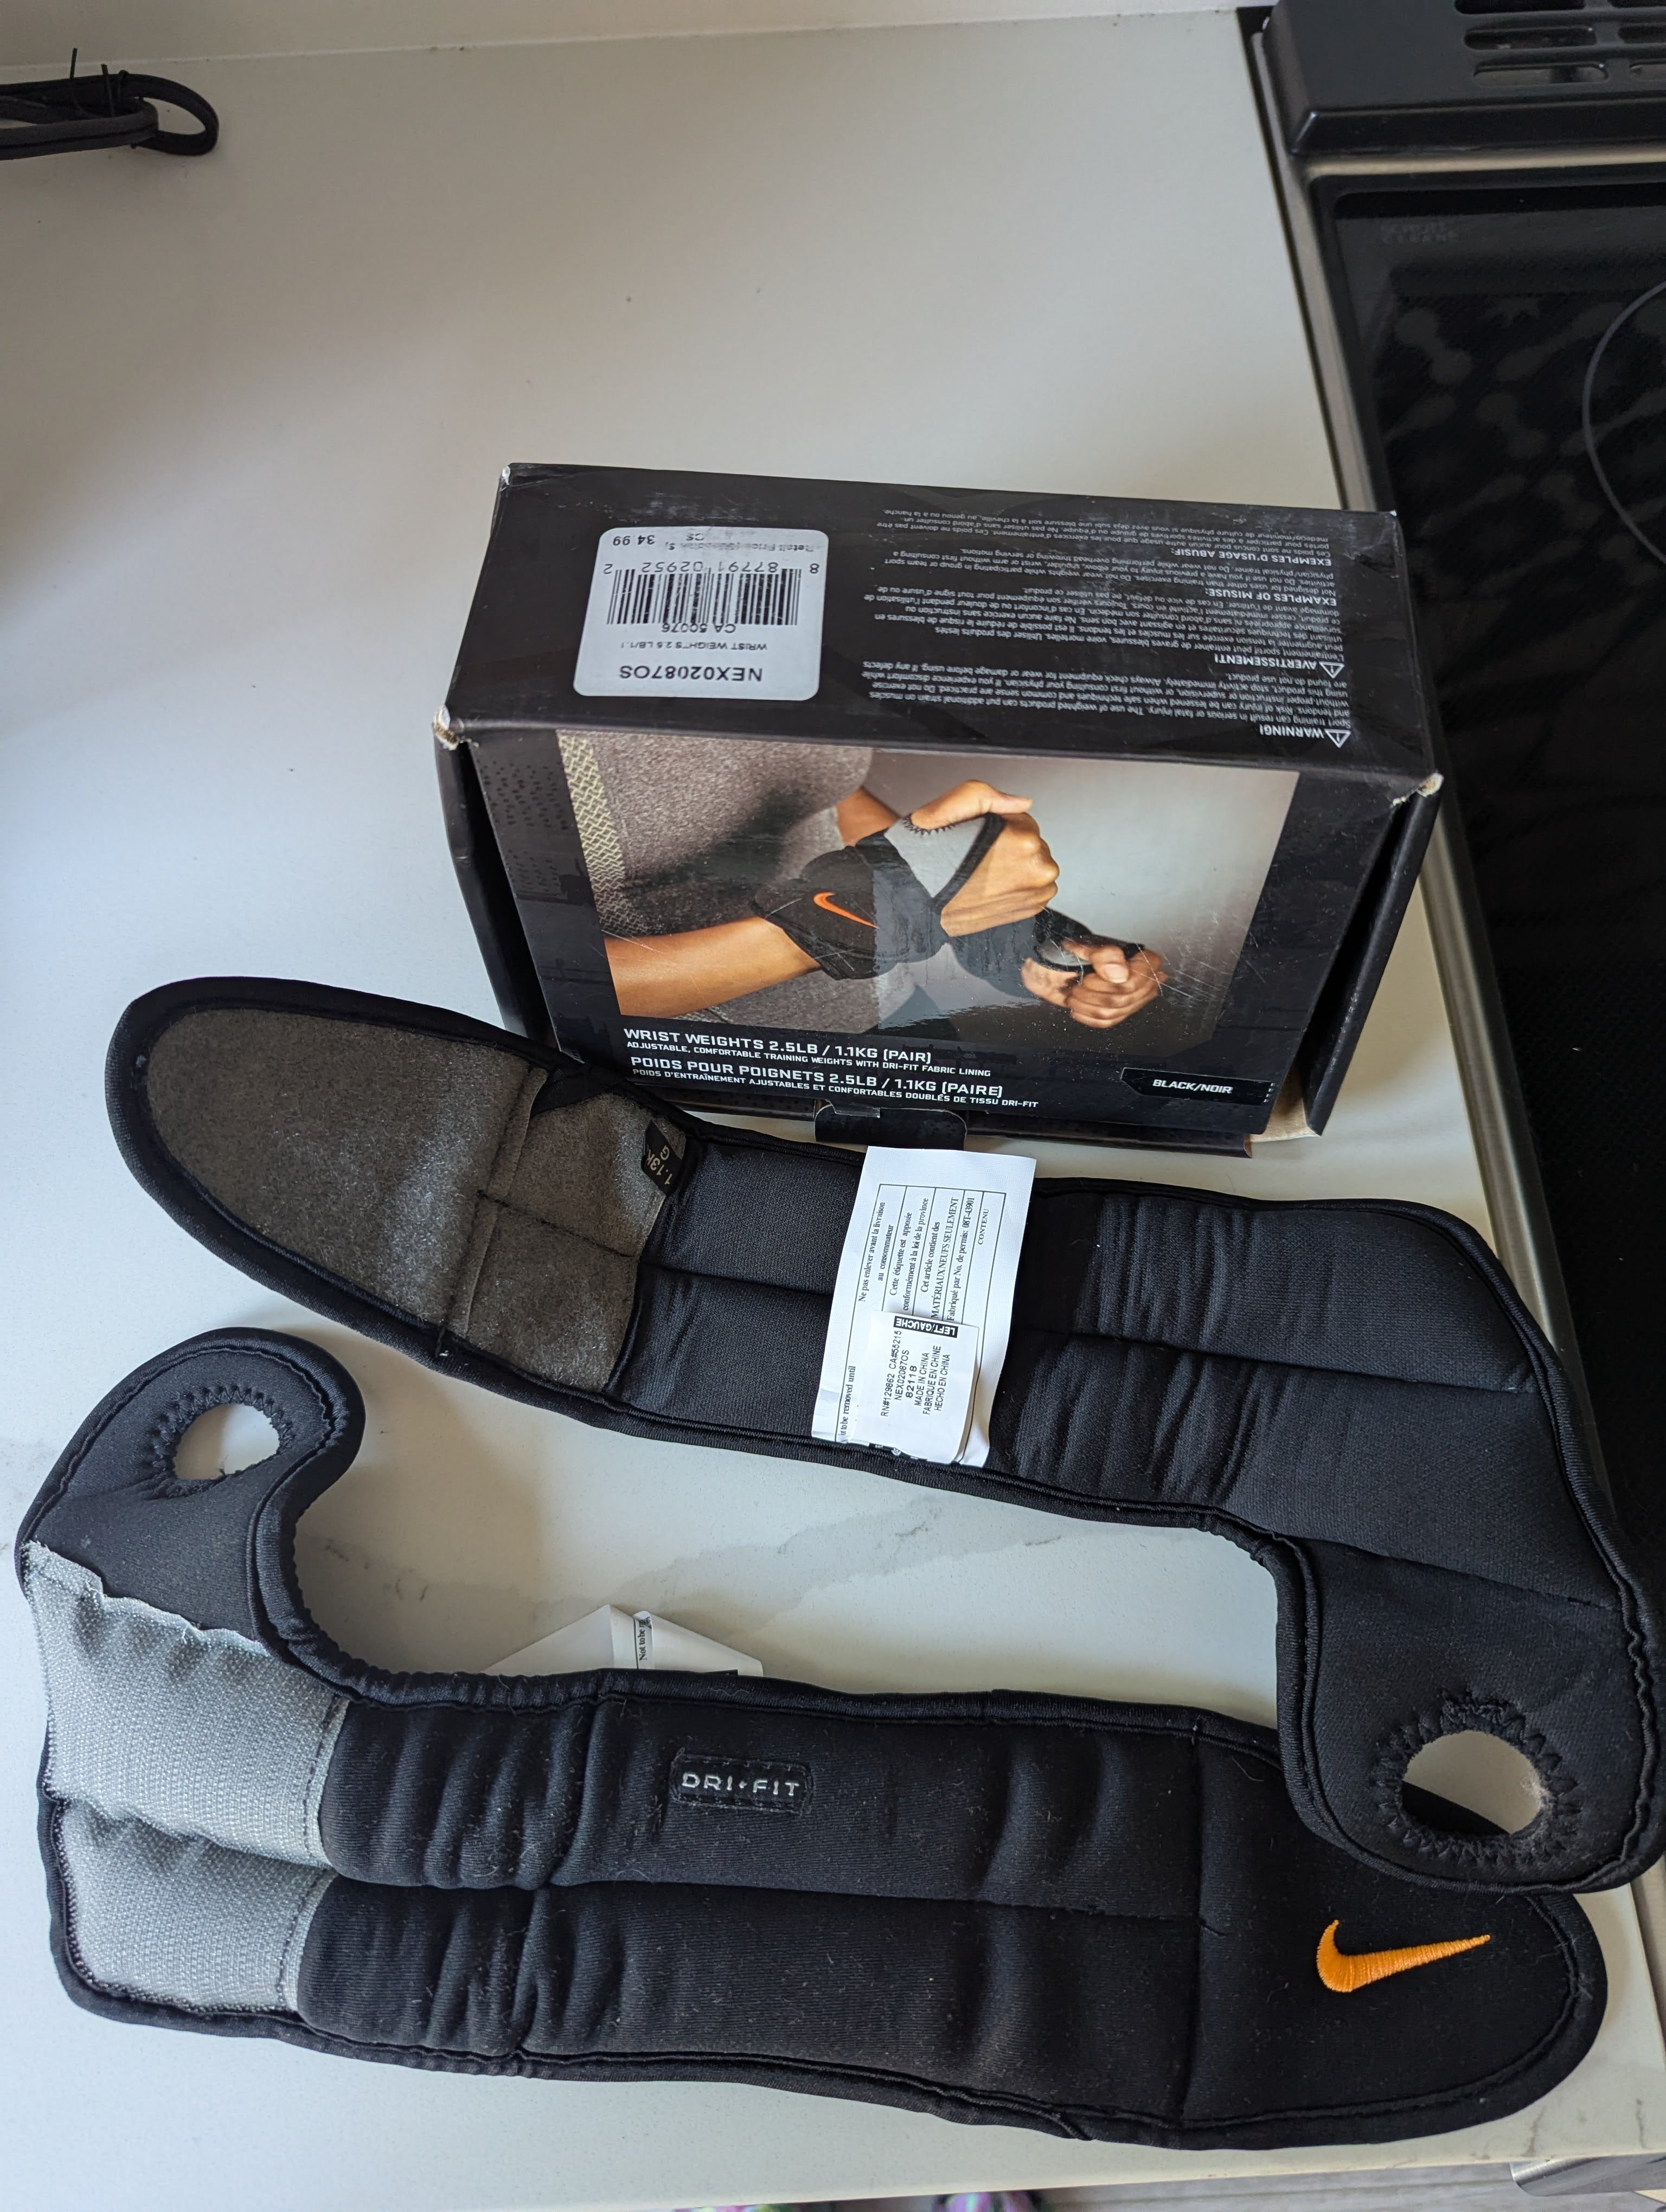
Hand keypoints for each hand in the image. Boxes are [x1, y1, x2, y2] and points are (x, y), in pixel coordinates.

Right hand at [911, 780, 1060, 937]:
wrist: (915, 892)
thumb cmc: (932, 854)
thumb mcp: (955, 804)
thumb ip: (993, 797)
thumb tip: (1023, 803)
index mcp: (1024, 840)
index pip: (1024, 822)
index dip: (1001, 827)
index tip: (982, 837)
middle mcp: (1036, 870)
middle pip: (1033, 846)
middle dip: (1011, 847)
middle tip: (981, 857)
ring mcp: (1035, 893)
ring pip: (1034, 868)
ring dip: (1016, 868)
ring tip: (984, 873)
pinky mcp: (1029, 910)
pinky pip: (1034, 889)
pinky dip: (1017, 887)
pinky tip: (992, 887)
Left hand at [1021, 942, 1166, 1028]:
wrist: (1057, 965)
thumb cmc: (1076, 953)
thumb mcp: (1089, 947)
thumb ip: (1105, 956)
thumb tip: (1120, 974)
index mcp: (1141, 960)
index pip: (1138, 980)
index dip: (1111, 983)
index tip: (1090, 977)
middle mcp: (1141, 981)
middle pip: (1124, 998)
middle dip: (1094, 994)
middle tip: (1078, 986)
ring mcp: (1131, 999)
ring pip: (1114, 1011)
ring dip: (1087, 1005)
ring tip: (1074, 995)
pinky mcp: (1117, 1013)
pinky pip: (1107, 1022)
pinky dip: (1087, 1016)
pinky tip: (1077, 1007)